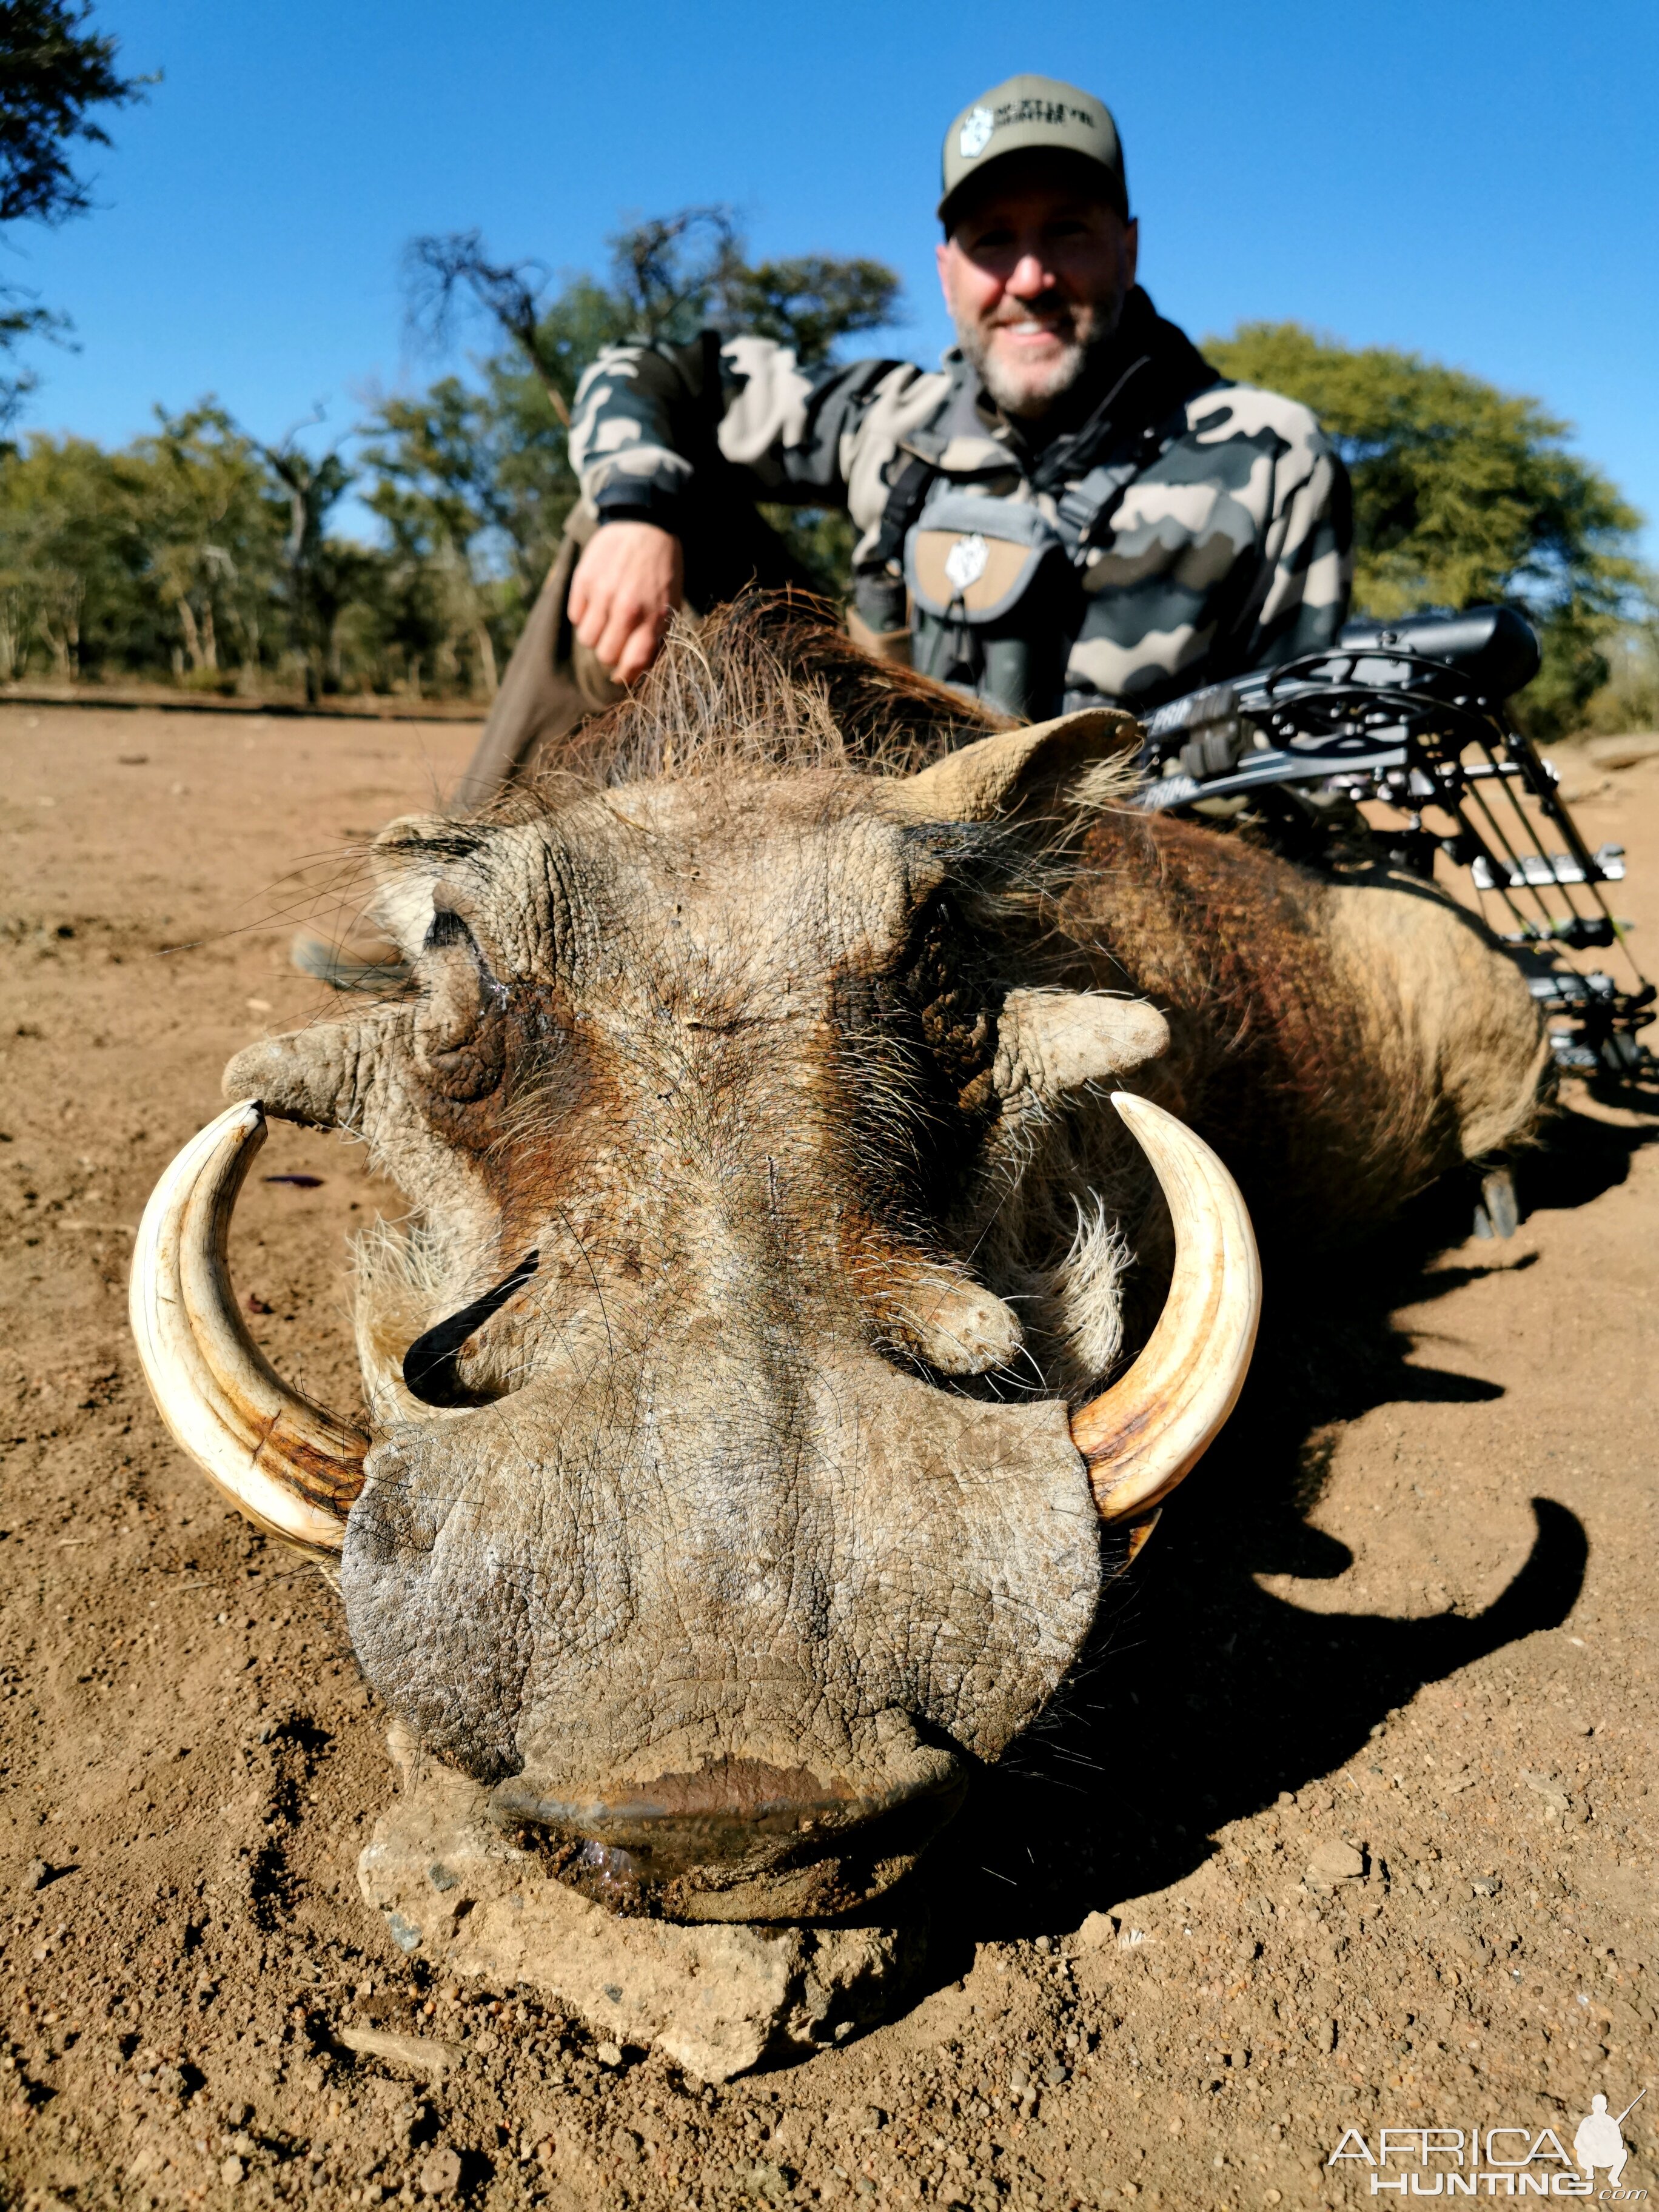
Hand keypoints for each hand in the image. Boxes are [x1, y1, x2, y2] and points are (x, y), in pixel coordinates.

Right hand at [568, 520, 684, 686]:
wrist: (645, 523)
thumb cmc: (662, 568)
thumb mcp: (671, 602)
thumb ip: (657, 635)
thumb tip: (640, 667)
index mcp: (652, 617)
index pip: (633, 663)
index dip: (626, 676)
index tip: (621, 675)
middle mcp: (626, 609)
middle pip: (605, 655)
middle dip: (610, 655)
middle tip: (614, 643)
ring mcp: (602, 594)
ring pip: (586, 639)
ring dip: (594, 637)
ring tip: (604, 623)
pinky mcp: (584, 580)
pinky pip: (575, 615)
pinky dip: (583, 615)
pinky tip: (595, 602)